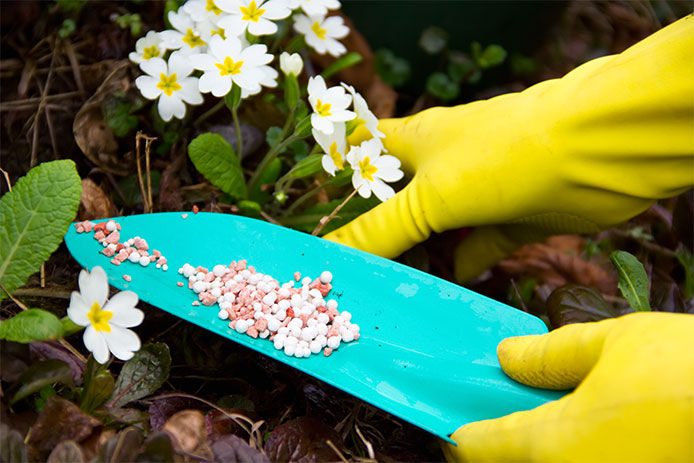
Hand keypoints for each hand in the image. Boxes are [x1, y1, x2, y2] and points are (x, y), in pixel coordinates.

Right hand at [324, 17, 692, 280]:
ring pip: (435, 234)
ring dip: (417, 262)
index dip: (337, 181)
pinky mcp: (508, 221)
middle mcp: (441, 166)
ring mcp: (476, 194)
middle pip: (396, 205)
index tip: (313, 218)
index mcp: (413, 142)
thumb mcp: (430, 195)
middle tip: (346, 276)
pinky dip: (460, 273)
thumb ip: (379, 231)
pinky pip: (474, 252)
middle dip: (375, 237)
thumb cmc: (502, 155)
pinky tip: (441, 298)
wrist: (597, 154)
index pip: (361, 155)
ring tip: (385, 298)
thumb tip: (328, 261)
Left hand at [442, 312, 693, 461]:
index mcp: (551, 445)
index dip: (459, 429)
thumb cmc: (688, 373)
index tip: (456, 415)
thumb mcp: (612, 344)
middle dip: (499, 441)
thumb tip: (506, 358)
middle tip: (510, 406)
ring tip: (561, 407)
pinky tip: (602, 426)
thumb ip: (549, 355)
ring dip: (539, 445)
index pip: (475, 448)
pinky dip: (575, 450)